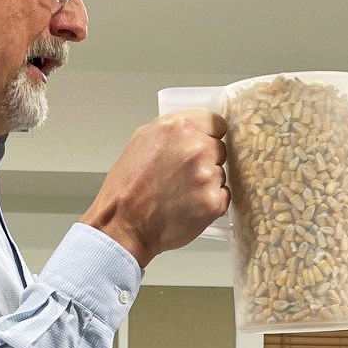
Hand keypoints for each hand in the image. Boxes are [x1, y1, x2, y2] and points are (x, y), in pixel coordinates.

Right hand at [80, 109, 228, 267]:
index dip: (209, 135)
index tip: (202, 144)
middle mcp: (196, 148)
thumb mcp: (142, 140)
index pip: (215, 122)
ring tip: (182, 193)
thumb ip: (172, 131)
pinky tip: (190, 206)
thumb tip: (192, 131)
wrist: (124, 224)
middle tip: (184, 175)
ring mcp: (208, 176)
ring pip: (220, 174)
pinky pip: (223, 196)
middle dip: (206, 160)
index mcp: (179, 127)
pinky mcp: (214, 202)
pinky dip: (210, 202)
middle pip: (219, 149)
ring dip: (207, 182)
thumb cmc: (127, 186)